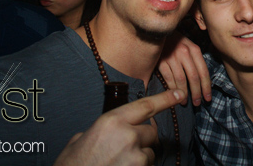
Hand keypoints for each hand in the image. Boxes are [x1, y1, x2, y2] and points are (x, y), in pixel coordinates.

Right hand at [54, 90, 183, 165]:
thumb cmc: (74, 164)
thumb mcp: (82, 138)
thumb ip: (104, 129)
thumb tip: (115, 129)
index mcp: (112, 121)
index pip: (146, 106)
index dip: (165, 99)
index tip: (179, 94)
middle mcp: (127, 135)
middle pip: (151, 132)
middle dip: (143, 139)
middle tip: (126, 149)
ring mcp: (135, 156)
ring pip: (150, 153)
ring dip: (140, 157)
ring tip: (119, 162)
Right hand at [158, 33, 210, 105]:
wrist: (158, 32)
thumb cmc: (176, 42)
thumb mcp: (189, 46)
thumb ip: (196, 60)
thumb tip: (203, 80)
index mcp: (194, 49)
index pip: (203, 72)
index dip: (206, 87)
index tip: (208, 98)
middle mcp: (185, 53)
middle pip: (193, 77)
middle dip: (196, 93)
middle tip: (197, 103)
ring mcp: (172, 57)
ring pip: (181, 80)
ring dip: (184, 94)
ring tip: (185, 102)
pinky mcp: (161, 61)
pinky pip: (168, 78)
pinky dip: (172, 89)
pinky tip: (174, 95)